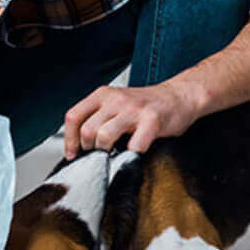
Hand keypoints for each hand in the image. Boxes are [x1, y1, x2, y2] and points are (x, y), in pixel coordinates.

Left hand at [63, 79, 203, 158]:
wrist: (180, 96)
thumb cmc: (147, 105)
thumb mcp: (116, 103)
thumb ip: (98, 117)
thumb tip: (78, 144)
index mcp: (102, 94)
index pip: (73, 117)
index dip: (70, 140)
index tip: (73, 153)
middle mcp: (115, 99)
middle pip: (87, 131)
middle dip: (90, 149)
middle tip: (100, 154)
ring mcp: (133, 109)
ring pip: (104, 137)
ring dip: (108, 153)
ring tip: (116, 152)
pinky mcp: (151, 121)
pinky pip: (133, 146)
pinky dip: (131, 155)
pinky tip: (134, 152)